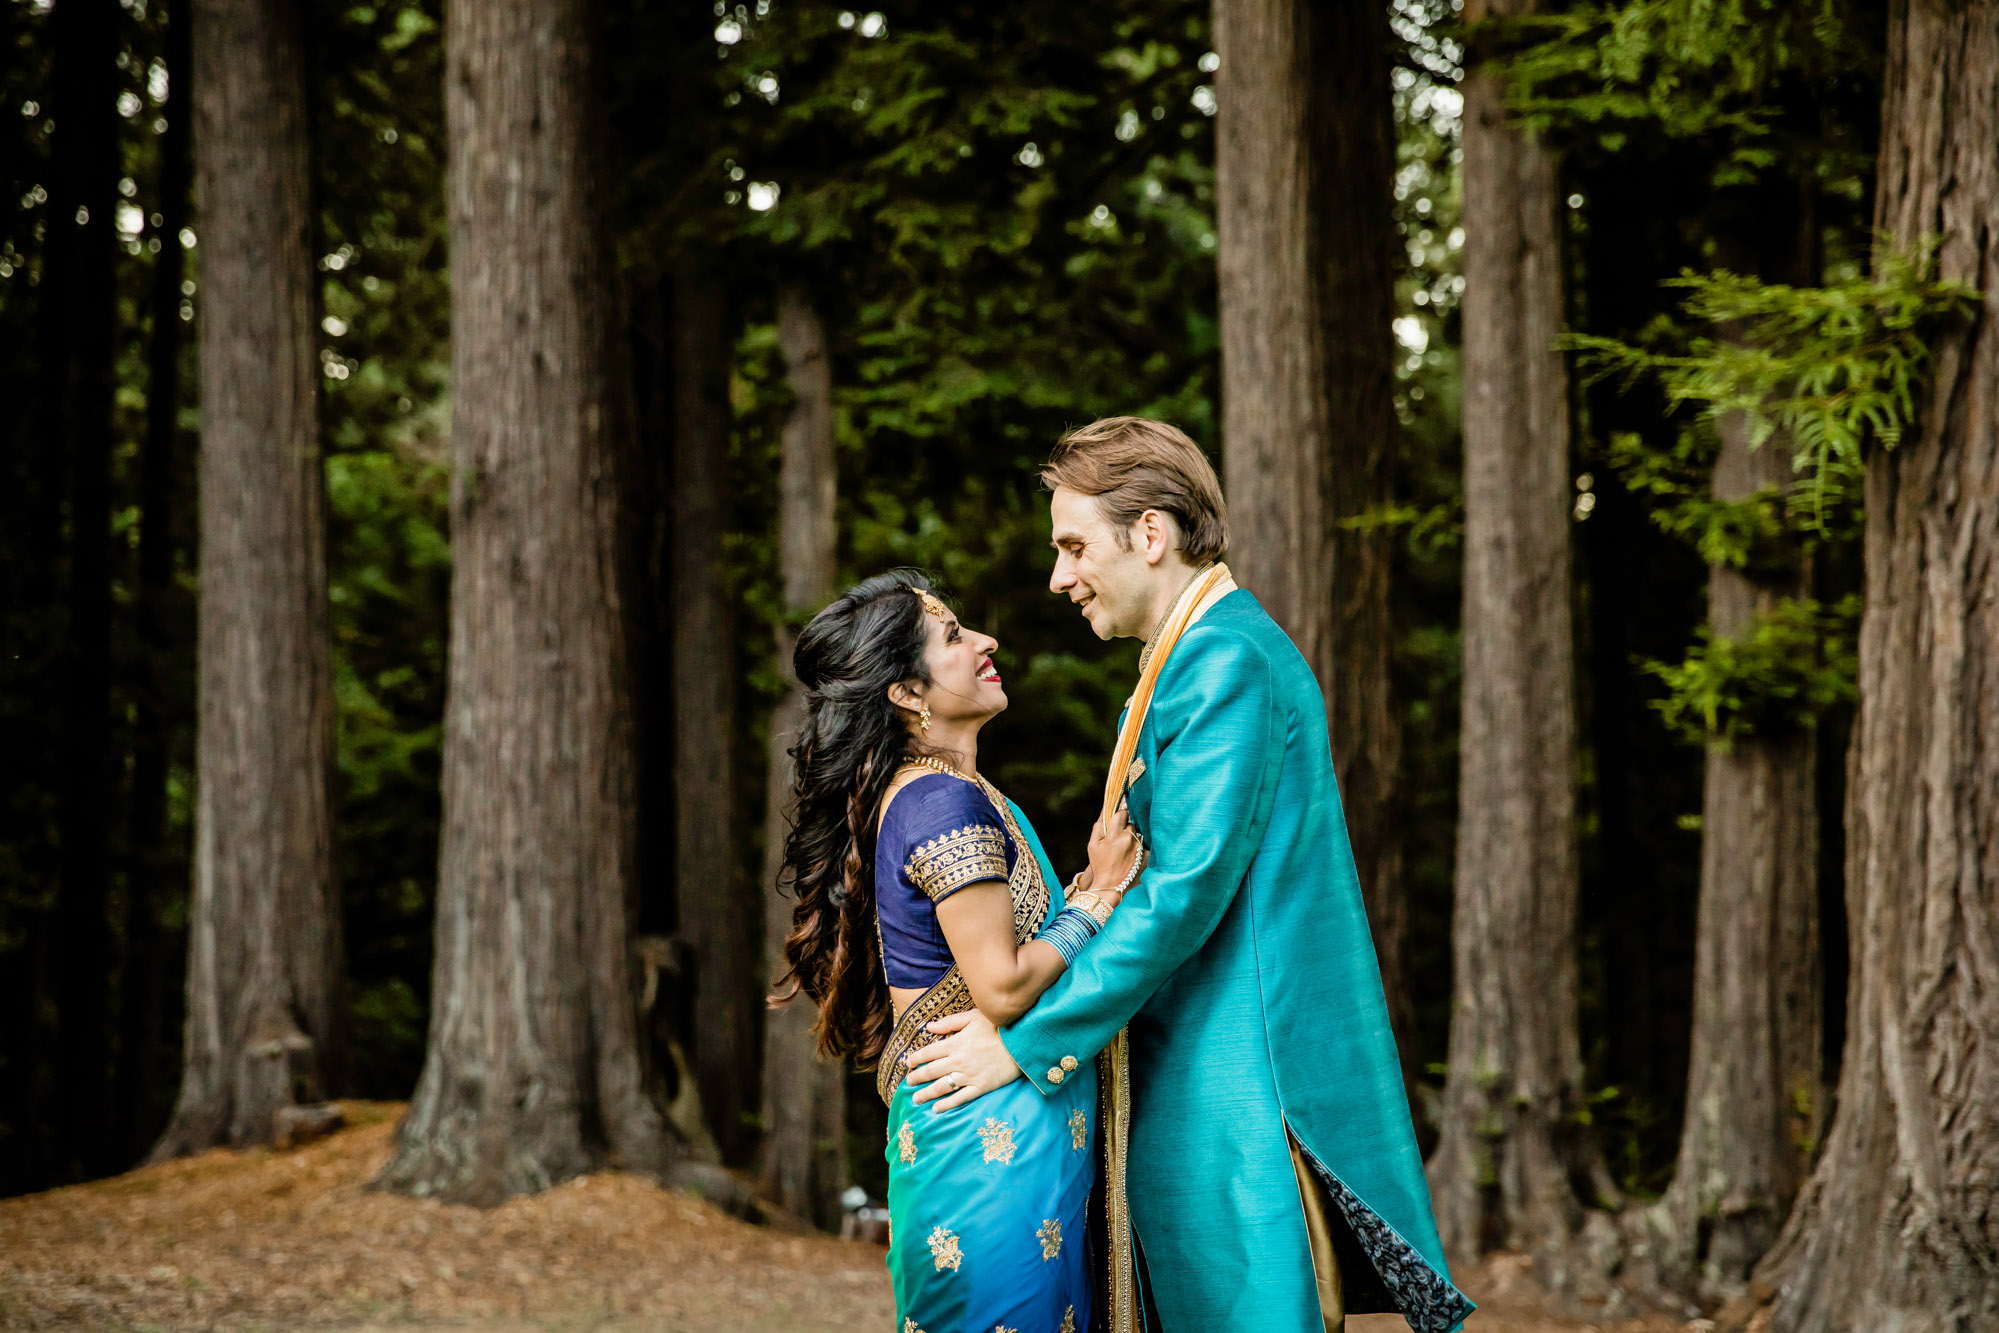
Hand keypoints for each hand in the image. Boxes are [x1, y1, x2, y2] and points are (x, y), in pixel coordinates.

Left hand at [904, 1009, 1023, 1110]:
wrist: (1020, 1043)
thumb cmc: (997, 1027)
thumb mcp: (973, 1018)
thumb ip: (949, 1022)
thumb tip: (929, 1026)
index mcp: (954, 1044)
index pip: (928, 1053)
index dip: (915, 1059)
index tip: (909, 1063)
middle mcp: (958, 1061)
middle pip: (930, 1072)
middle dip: (916, 1078)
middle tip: (908, 1082)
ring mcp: (968, 1076)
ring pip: (941, 1087)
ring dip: (926, 1093)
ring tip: (916, 1098)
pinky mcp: (980, 1087)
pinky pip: (959, 1098)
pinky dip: (946, 1105)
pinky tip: (936, 1109)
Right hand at [1085, 799, 1139, 891]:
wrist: (1111, 885)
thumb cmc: (1100, 864)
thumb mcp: (1093, 844)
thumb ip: (1100, 824)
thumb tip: (1106, 808)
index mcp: (1115, 834)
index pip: (1122, 813)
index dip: (1120, 813)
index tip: (1120, 813)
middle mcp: (1130, 839)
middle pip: (1131, 823)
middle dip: (1125, 827)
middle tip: (1118, 838)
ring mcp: (1139, 847)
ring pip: (1137, 833)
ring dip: (1132, 837)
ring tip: (1124, 849)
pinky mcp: (1146, 855)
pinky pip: (1144, 843)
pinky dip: (1138, 846)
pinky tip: (1131, 855)